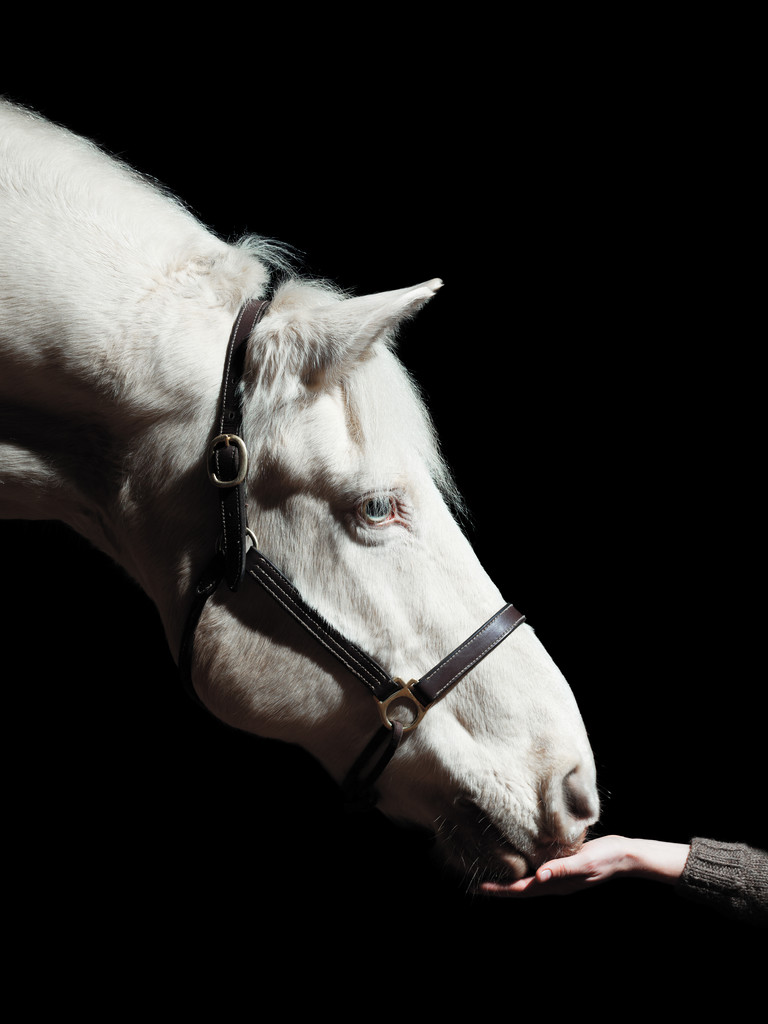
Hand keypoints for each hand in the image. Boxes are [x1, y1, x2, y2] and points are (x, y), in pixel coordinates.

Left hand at [482, 835, 690, 896]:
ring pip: (530, 879)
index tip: (480, 887)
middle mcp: (556, 882)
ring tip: (493, 872)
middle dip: (501, 887)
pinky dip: (526, 867)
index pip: (522, 889)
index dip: (501, 889)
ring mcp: (560, 875)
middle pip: (522, 887)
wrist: (625, 855)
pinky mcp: (564, 865)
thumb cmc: (606, 858)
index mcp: (557, 884)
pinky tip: (521, 859)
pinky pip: (540, 870)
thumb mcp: (584, 862)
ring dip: (512, 878)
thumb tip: (538, 876)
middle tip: (478, 883)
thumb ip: (562, 869)